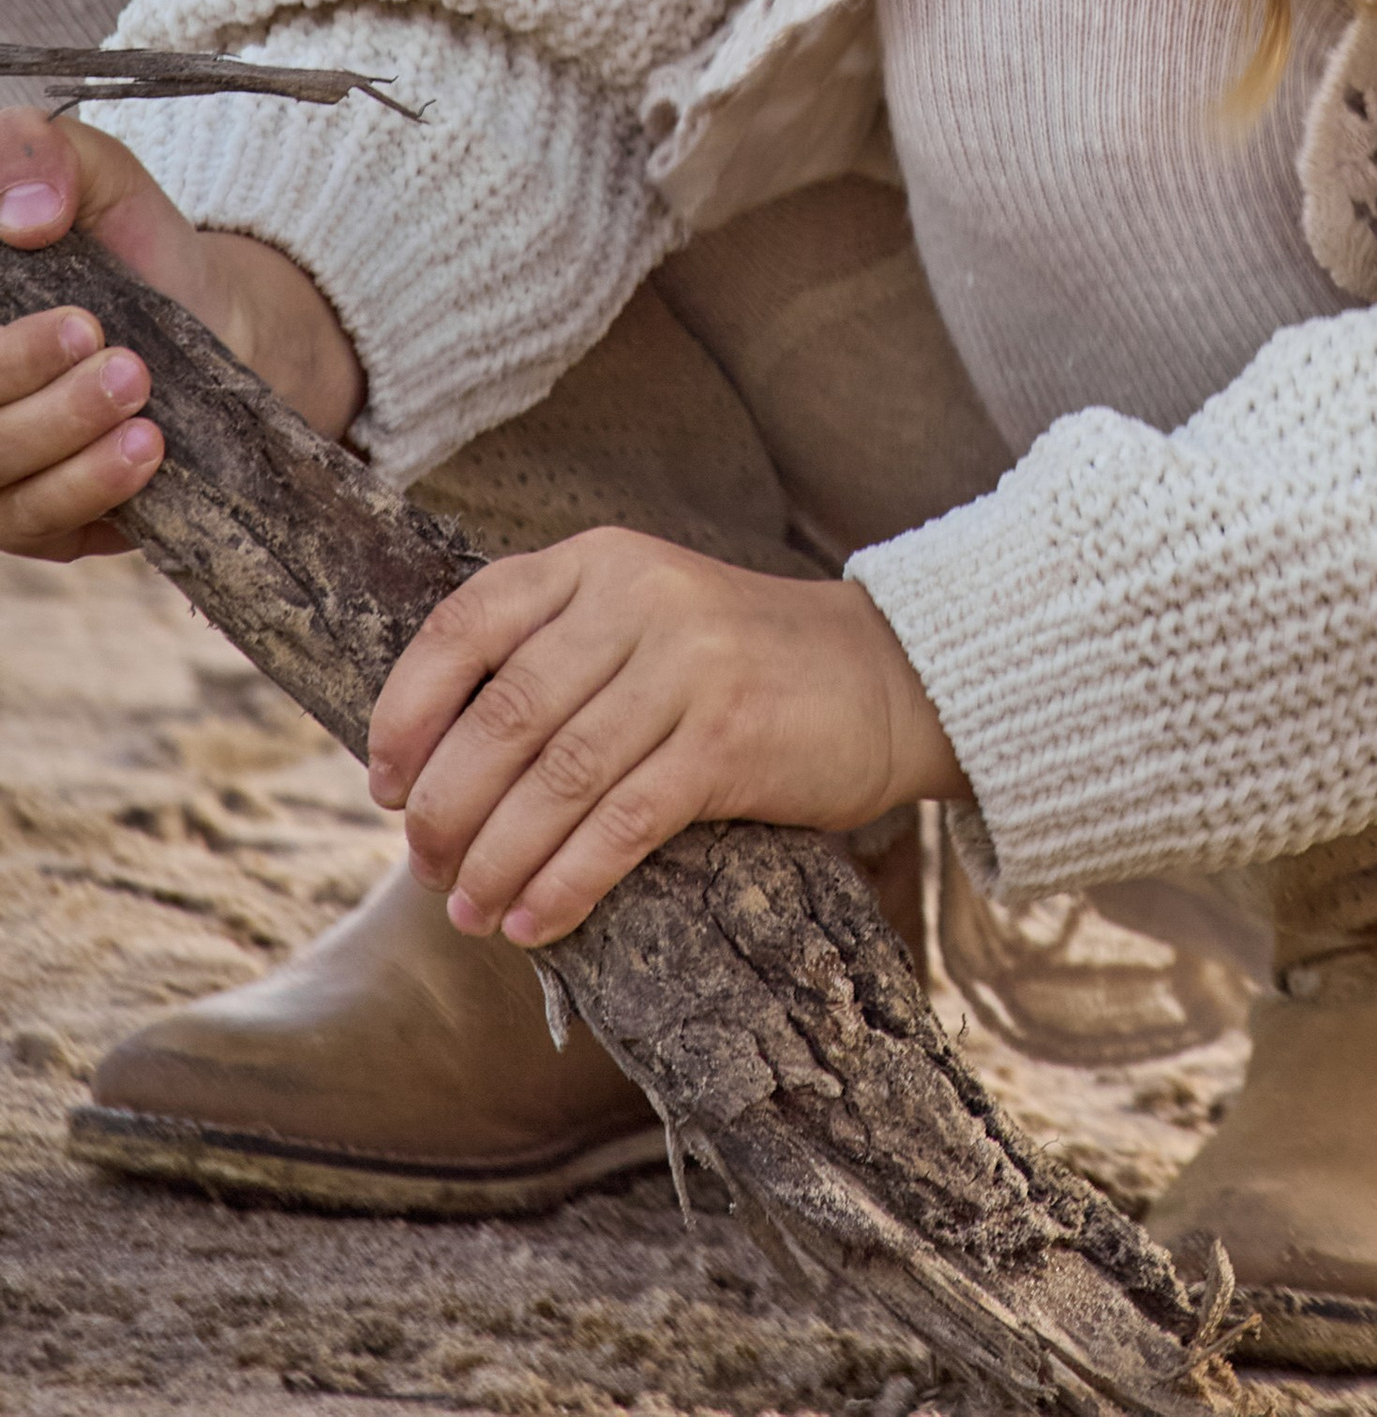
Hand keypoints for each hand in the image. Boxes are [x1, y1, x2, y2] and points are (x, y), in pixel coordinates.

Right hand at [0, 104, 363, 560]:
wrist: (212, 319)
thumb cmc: (124, 240)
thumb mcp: (91, 171)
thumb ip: (40, 155)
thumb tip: (22, 215)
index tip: (57, 302)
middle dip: (12, 375)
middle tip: (96, 337)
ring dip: (59, 429)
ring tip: (134, 382)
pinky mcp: (28, 519)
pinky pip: (34, 520)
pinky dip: (86, 485)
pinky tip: (143, 448)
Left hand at [367, 527, 969, 946]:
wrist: (886, 676)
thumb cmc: (736, 670)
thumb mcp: (641, 625)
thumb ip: (553, 663)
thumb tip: (426, 776)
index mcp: (599, 560)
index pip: (467, 622)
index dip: (408, 710)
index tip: (384, 785)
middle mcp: (639, 597)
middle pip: (503, 715)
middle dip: (447, 808)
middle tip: (427, 869)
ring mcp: (688, 664)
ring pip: (556, 777)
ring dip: (498, 860)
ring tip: (471, 914)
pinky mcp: (730, 737)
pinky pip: (622, 821)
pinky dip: (567, 881)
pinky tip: (536, 923)